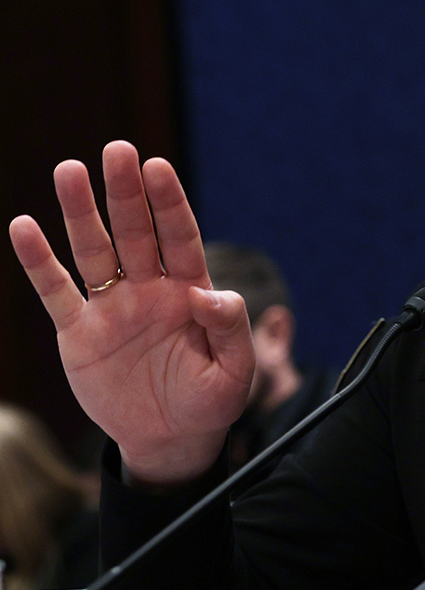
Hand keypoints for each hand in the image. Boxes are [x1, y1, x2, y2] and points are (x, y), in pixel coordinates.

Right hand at [8, 142, 252, 481]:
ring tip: (69, 170)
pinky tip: (23, 227)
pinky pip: (56, 292)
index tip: (158, 166)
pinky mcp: (79, 333)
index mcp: (191, 293)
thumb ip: (230, 331)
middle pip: (136, 232)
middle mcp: (150, 290)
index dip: (169, 203)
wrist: (170, 439)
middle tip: (117, 150)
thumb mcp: (235, 373)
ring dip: (81, 213)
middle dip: (126, 193)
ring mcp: (112, 308)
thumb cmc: (209, 402)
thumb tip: (209, 293)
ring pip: (94, 251)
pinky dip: (38, 262)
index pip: (180, 238)